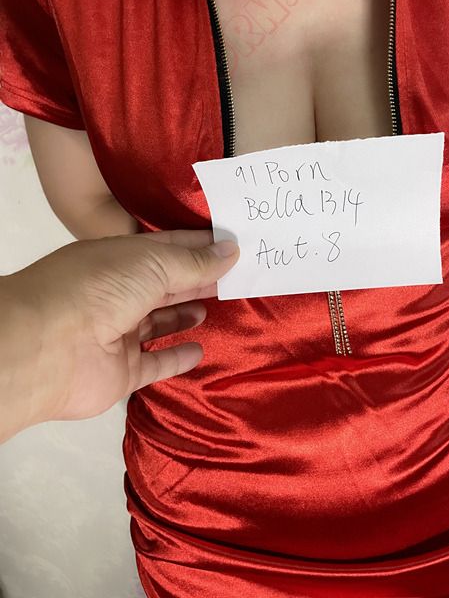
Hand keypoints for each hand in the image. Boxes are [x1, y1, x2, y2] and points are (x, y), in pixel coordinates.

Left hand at [1, 230, 238, 436]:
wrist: (47, 347)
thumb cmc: (100, 289)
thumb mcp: (152, 263)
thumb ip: (195, 262)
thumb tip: (232, 250)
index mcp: (119, 259)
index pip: (166, 248)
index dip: (199, 245)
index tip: (233, 243)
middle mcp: (116, 293)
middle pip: (164, 284)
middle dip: (196, 278)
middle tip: (235, 275)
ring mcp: (116, 334)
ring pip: (157, 321)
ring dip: (184, 313)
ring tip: (213, 305)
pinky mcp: (120, 372)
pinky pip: (154, 363)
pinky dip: (176, 357)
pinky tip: (199, 349)